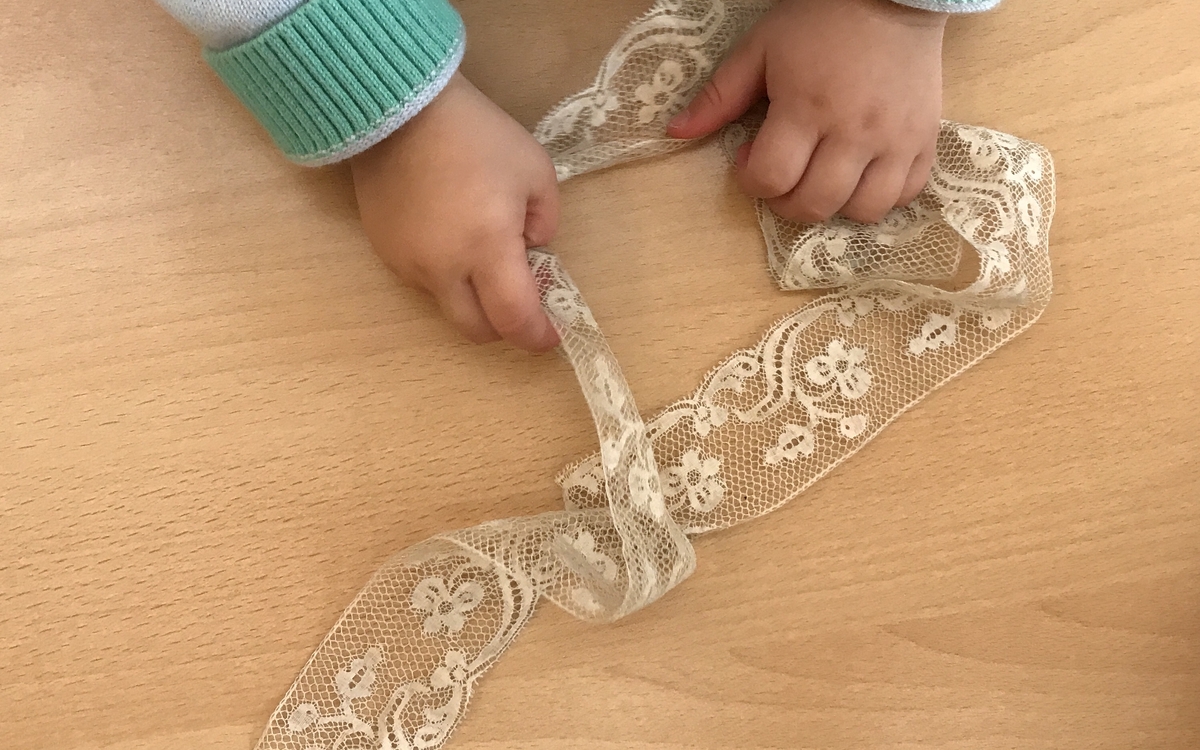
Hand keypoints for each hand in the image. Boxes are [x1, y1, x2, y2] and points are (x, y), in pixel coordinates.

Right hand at [351, 74, 560, 352]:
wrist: (399, 108)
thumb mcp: (535, 170)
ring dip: (471, 296)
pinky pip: (422, 280)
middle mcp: (444, 268)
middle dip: (503, 326)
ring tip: (481, 253)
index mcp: (487, 248)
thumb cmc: (477, 135)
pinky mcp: (385, 251)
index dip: (536, 336)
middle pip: (476, 330)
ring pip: (447, 305)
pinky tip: (450, 235)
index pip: (513, 319)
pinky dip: (444, 273)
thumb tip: (532, 250)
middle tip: (519, 301)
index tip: (550, 335)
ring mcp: (409, 264)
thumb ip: (546, 221)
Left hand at [667, 0, 945, 224]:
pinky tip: (862, 175)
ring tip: (824, 179)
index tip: (750, 156)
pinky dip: (881, 196)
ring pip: (864, 210)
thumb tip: (674, 133)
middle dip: (786, 201)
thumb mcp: (760, 49)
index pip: (771, 178)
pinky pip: (905, 194)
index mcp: (806, 108)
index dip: (750, 177)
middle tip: (783, 174)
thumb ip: (719, 97)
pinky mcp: (924, 140)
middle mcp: (853, 132)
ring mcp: (895, 140)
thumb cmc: (819, 19)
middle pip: (814, 204)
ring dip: (835, 205)